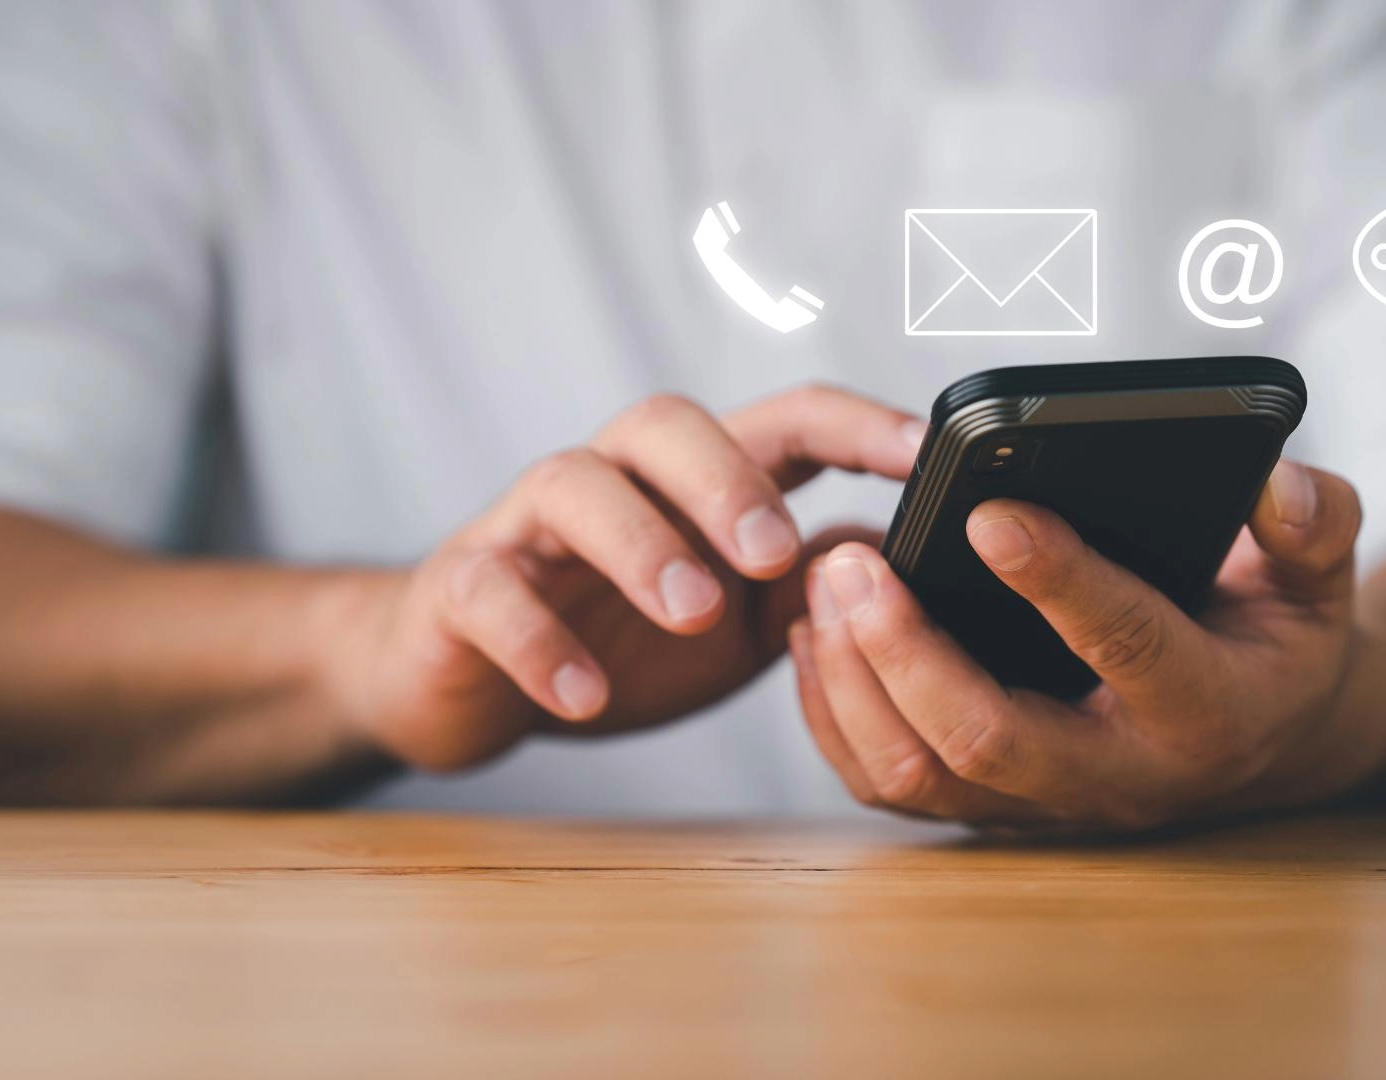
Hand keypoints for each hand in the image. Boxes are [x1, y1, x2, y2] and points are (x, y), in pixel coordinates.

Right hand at [332, 385, 920, 770]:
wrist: (462, 679)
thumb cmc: (614, 635)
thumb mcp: (739, 622)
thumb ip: (813, 587)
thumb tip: (911, 561)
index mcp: (695, 484)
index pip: (783, 422)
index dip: (855, 424)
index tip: (923, 453)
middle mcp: (615, 480)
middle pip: (666, 423)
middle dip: (727, 480)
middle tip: (773, 552)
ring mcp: (530, 527)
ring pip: (575, 484)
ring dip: (642, 544)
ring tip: (693, 614)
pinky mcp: (462, 587)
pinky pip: (492, 592)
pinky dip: (539, 641)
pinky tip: (584, 695)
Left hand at [789, 459, 1385, 831]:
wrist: (1272, 735)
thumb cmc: (1284, 633)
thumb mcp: (1324, 574)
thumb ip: (1315, 522)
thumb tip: (1276, 482)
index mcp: (1210, 707)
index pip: (1128, 646)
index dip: (1059, 581)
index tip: (987, 511)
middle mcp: (1123, 773)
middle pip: (991, 738)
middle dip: (909, 650)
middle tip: (853, 558)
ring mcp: (1050, 803)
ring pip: (923, 775)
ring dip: (856, 682)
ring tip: (826, 582)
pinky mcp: (996, 809)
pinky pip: (892, 787)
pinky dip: (836, 716)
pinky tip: (817, 633)